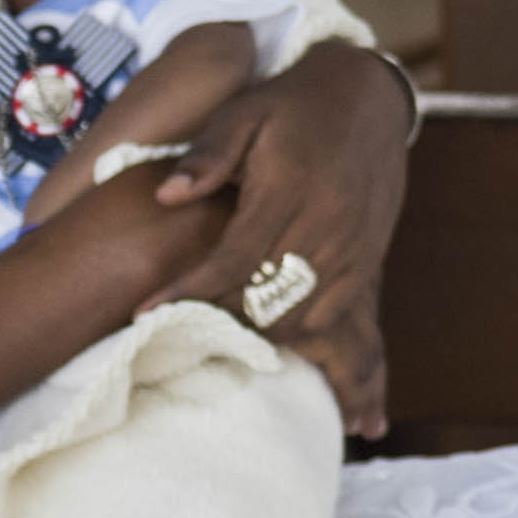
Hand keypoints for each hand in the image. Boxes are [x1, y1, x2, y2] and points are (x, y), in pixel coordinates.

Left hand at [140, 43, 413, 438]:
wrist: (366, 96)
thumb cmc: (292, 104)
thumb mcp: (244, 111)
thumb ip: (209, 152)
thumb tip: (167, 195)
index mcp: (293, 189)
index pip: (235, 255)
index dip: (191, 289)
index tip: (147, 314)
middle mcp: (329, 227)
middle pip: (276, 301)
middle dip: (231, 337)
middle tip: (187, 365)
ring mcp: (355, 252)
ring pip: (317, 324)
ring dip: (288, 365)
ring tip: (264, 409)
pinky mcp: (370, 266)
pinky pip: (363, 328)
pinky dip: (358, 374)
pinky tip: (362, 421)